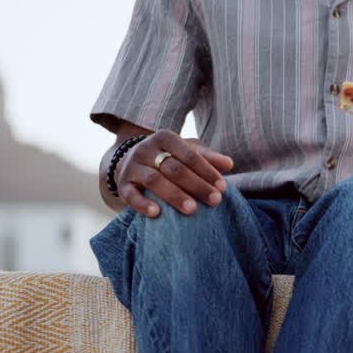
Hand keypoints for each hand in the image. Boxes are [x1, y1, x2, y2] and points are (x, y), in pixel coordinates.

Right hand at [116, 131, 233, 217]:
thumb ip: (208, 157)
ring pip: (154, 180)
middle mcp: (146, 149)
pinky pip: (130, 194)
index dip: (207, 171)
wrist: (131, 161)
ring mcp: (132, 166)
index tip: (223, 188)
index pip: (189, 155)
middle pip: (174, 168)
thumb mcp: (188, 151)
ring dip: (174, 195)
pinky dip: (142, 204)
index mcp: (165, 138)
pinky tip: (156, 214)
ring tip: (192, 209)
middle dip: (196, 185)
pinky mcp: (123, 184)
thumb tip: (229, 164)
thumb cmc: (168, 157)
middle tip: (215, 201)